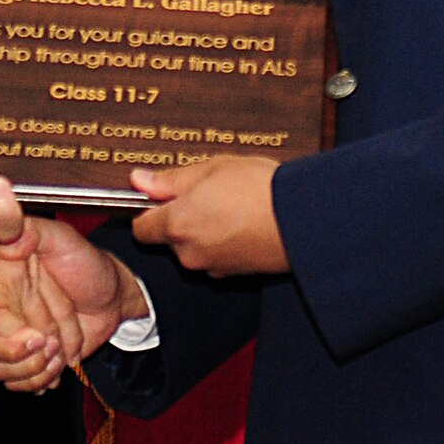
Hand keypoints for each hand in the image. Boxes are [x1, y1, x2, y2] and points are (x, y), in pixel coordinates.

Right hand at [0, 160, 146, 392]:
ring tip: (56, 353)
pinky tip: (58, 367)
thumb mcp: (64, 239)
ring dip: (29, 370)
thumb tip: (9, 242)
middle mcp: (3, 311)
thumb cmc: (89, 264)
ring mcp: (17, 337)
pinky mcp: (32, 358)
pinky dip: (39, 380)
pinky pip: (19, 381)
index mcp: (1, 282)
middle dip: (12, 353)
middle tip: (45, 342)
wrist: (116, 297)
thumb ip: (36, 233)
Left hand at [130, 157, 287, 275]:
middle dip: (180, 218)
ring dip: (203, 230)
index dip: (150, 209)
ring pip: (193, 247)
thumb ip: (171, 179)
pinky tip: (242, 222)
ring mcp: (212, 267)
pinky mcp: (233, 275)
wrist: (303, 220)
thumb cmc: (259, 190)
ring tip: (230, 205)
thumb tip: (140, 180)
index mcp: (177, 224)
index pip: (141, 226)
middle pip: (168, 238)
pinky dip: (222, 242)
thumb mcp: (212, 168)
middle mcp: (189, 252)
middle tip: (206, 193)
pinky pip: (215, 256)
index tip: (163, 195)